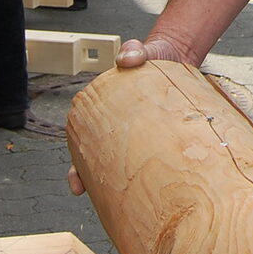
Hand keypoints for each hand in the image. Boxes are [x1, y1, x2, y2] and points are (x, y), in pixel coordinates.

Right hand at [68, 33, 197, 193]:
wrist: (175, 57)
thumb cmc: (151, 57)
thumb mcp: (142, 52)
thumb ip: (133, 51)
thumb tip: (128, 58)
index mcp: (104, 110)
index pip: (84, 142)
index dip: (78, 167)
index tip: (76, 185)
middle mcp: (118, 126)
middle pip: (101, 159)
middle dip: (96, 182)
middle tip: (97, 201)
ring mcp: (139, 133)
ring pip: (126, 163)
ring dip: (124, 182)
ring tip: (129, 202)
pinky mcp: (160, 133)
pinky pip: (154, 154)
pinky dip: (152, 172)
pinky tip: (158, 186)